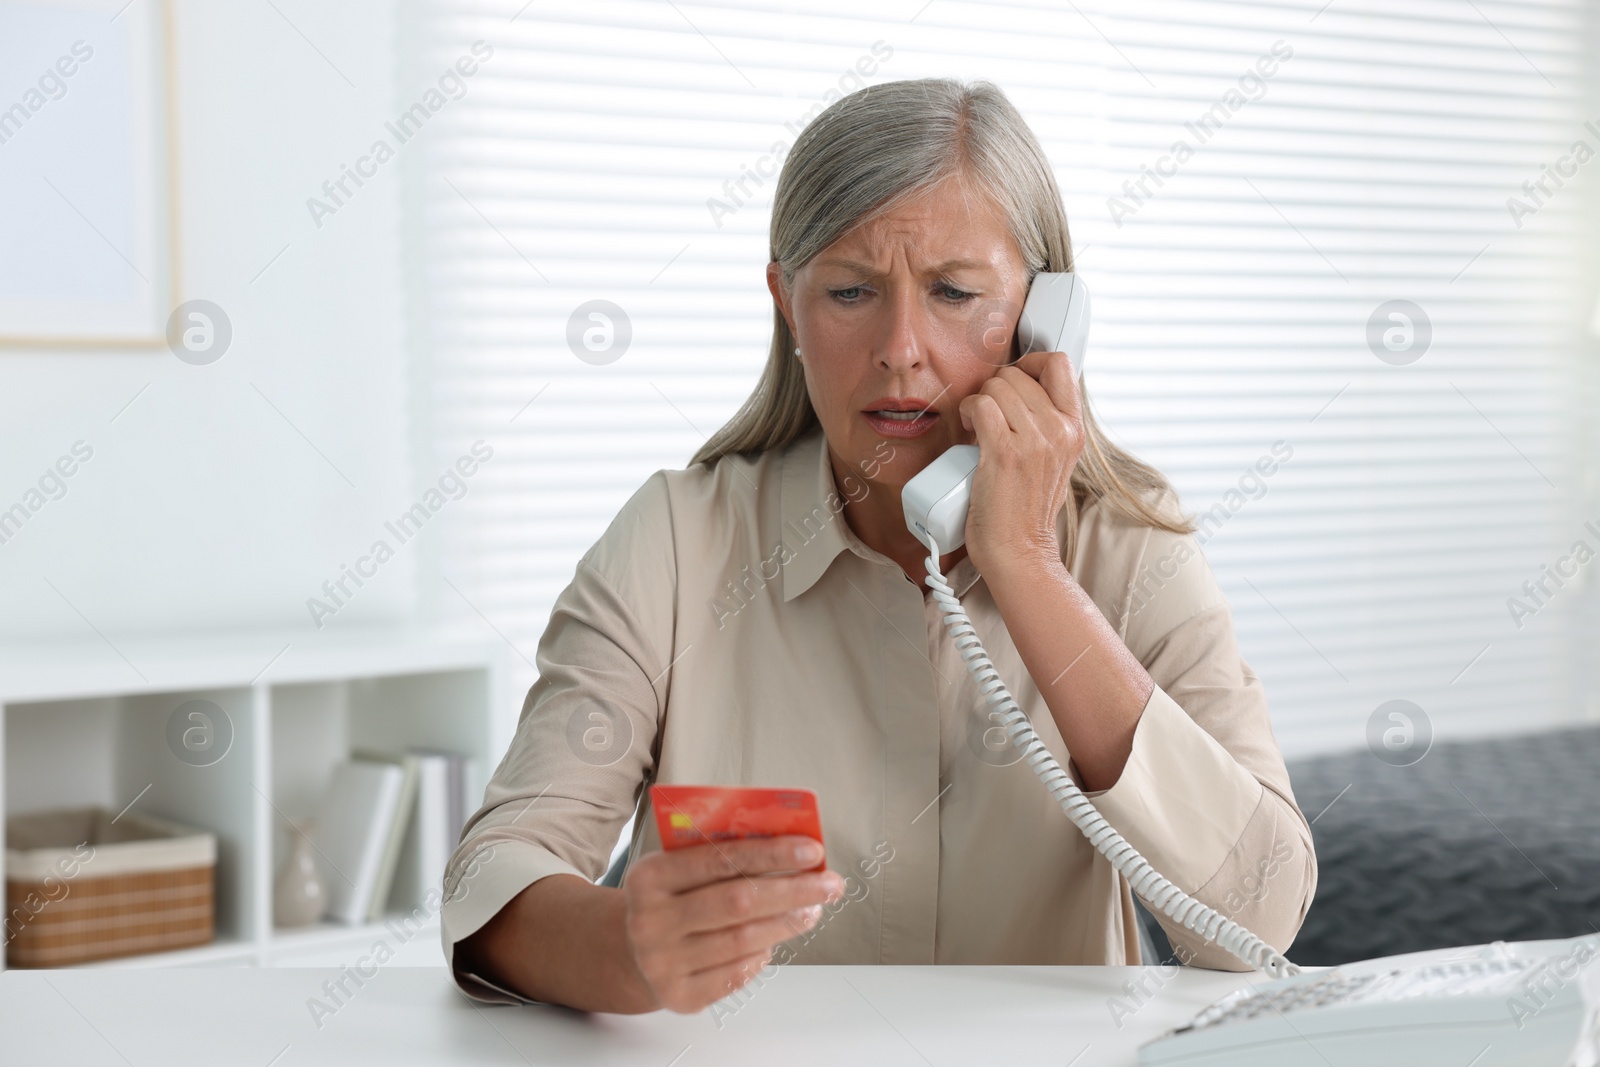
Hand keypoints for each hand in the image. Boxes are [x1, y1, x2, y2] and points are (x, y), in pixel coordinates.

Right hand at [622, 835, 843, 1012]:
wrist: (628, 951)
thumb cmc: (669, 900)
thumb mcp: (677, 868)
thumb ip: (720, 855)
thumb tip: (789, 848)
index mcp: (650, 876)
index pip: (721, 859)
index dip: (771, 854)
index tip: (812, 850)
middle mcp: (651, 920)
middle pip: (738, 902)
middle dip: (793, 891)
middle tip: (829, 884)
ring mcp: (663, 962)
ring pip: (742, 940)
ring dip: (786, 923)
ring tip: (812, 910)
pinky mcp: (679, 996)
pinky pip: (735, 973)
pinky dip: (762, 955)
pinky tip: (775, 940)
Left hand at [956, 350, 1084, 578]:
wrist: (1019, 551)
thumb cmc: (1027, 510)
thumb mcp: (1055, 460)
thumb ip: (1048, 425)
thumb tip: (1024, 394)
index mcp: (1074, 429)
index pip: (1060, 364)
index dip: (1030, 362)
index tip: (1013, 381)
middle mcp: (1059, 430)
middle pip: (1018, 373)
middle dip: (995, 388)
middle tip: (990, 415)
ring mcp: (1034, 440)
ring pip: (996, 386)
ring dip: (979, 401)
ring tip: (979, 426)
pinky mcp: (1004, 452)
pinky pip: (980, 405)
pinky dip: (967, 412)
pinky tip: (969, 430)